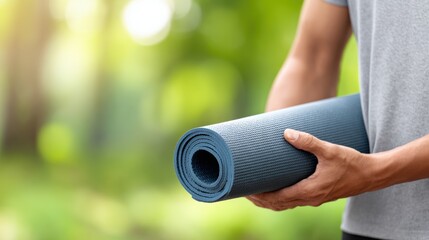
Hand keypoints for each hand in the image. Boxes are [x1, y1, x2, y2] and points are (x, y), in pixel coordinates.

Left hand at [247, 129, 373, 210]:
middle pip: (278, 204)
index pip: (277, 198)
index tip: (246, 190)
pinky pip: (294, 201)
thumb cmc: (352, 163)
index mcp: (309, 191)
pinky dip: (281, 199)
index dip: (260, 196)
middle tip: (244, 190)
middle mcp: (310, 199)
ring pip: (286, 204)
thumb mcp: (330, 150)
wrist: (373, 175)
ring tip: (256, 191)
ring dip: (269, 200)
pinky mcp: (318, 195)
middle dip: (260, 199)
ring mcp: (314, 199)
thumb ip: (308, 141)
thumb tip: (286, 132)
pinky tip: (276, 189)